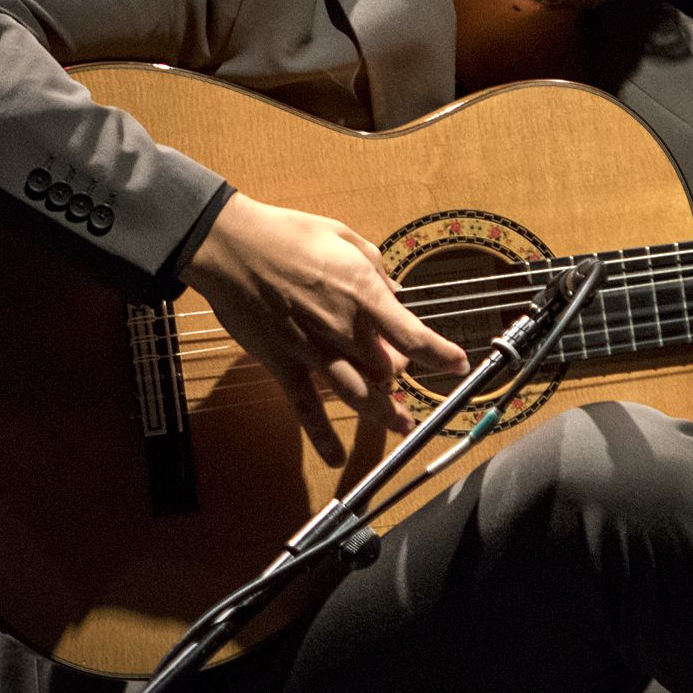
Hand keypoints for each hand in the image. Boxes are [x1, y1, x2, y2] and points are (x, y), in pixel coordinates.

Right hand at [179, 192, 468, 465]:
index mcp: (364, 295)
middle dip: (400, 373)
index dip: (441, 355)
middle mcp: (344, 330)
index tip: (458, 364)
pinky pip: (306, 410)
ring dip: (384, 415)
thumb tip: (391, 289)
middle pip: (388, 368)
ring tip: (402, 427)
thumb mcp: (344, 237)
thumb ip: (375, 267)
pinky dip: (322, 437)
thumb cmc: (289, 234)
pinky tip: (336, 458)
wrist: (234, 247)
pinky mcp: (284, 366)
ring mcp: (313, 353)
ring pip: (359, 396)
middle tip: (402, 373)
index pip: (414, 336)